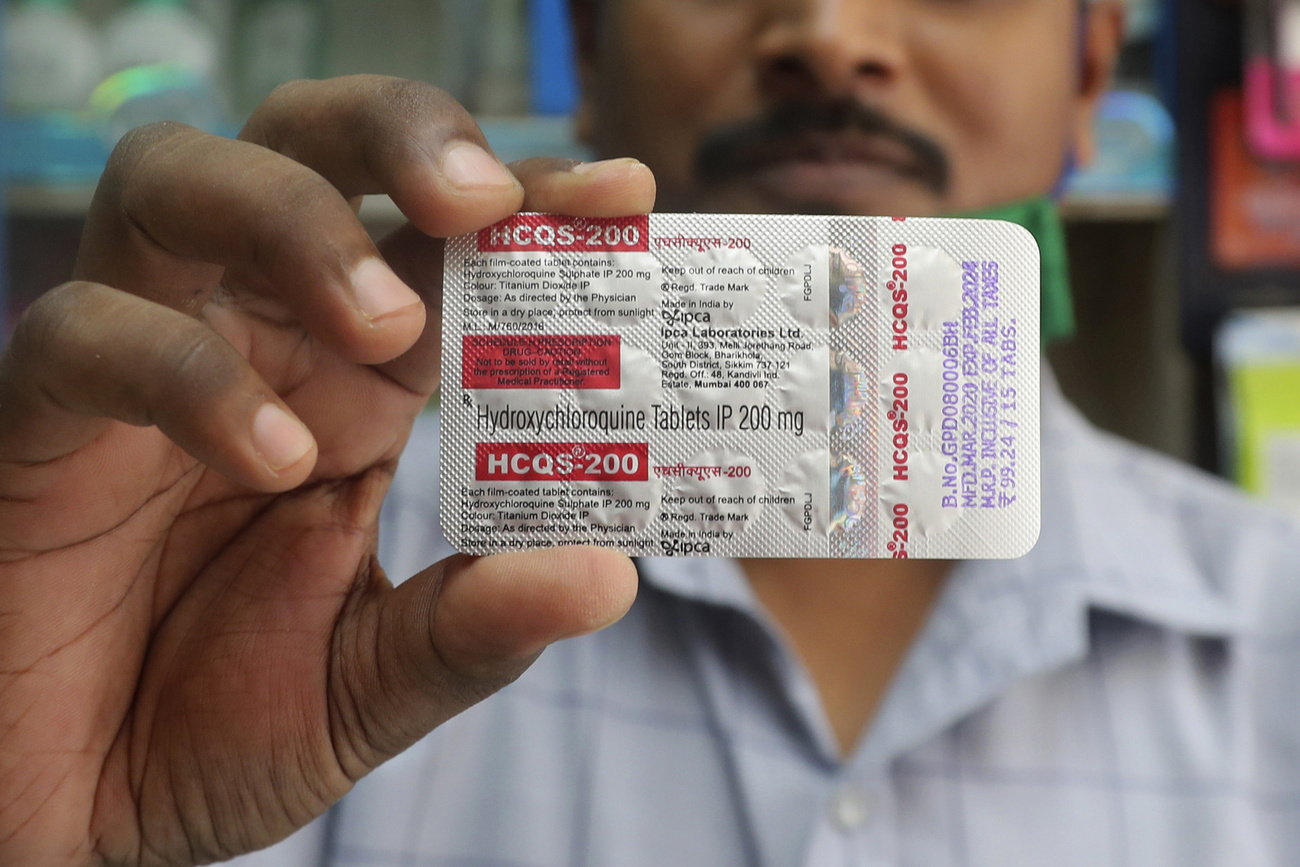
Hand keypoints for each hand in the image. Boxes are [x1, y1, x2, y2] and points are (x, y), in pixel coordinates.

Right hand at [0, 76, 651, 866]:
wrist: (78, 812)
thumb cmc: (221, 725)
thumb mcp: (375, 684)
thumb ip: (477, 629)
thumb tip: (609, 576)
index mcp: (357, 381)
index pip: (440, 239)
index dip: (525, 193)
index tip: (621, 194)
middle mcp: (254, 339)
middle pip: (308, 141)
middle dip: (403, 135)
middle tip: (485, 201)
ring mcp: (144, 361)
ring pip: (179, 181)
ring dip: (296, 218)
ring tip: (387, 328)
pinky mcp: (45, 417)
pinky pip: (90, 334)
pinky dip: (187, 374)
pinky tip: (274, 461)